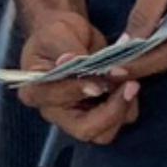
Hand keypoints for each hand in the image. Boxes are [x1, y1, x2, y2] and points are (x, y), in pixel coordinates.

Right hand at [13, 5, 141, 145]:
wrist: (68, 35)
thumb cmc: (55, 34)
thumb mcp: (56, 34)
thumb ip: (65, 49)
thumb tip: (70, 61)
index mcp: (36, 92)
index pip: (55, 101)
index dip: (78, 91)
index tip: (98, 81)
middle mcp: (55, 111)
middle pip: (84, 130)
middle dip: (111, 112)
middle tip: (129, 86)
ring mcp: (78, 115)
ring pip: (104, 133)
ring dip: (123, 110)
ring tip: (131, 83)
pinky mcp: (96, 113)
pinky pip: (118, 121)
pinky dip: (128, 106)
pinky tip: (129, 83)